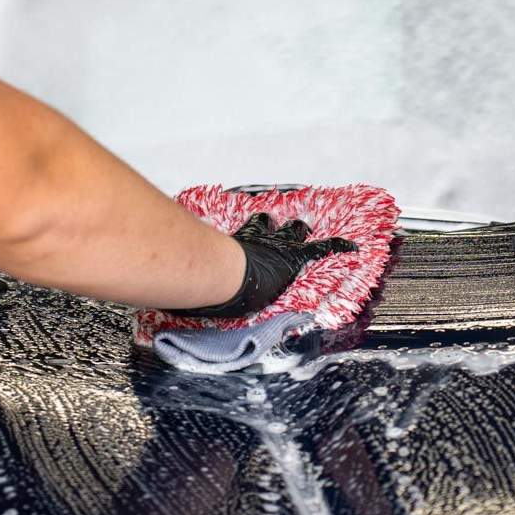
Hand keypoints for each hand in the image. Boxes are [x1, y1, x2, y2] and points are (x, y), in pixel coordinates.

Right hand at [171, 213, 357, 319]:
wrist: (226, 275)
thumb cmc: (207, 275)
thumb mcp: (195, 276)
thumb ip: (185, 285)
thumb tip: (159, 289)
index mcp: (238, 243)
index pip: (250, 230)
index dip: (257, 229)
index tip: (260, 226)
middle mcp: (259, 239)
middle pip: (271, 227)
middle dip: (278, 227)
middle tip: (285, 226)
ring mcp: (277, 247)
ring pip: (293, 232)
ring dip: (300, 232)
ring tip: (307, 229)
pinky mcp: (294, 257)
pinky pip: (323, 248)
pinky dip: (339, 245)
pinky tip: (355, 246)